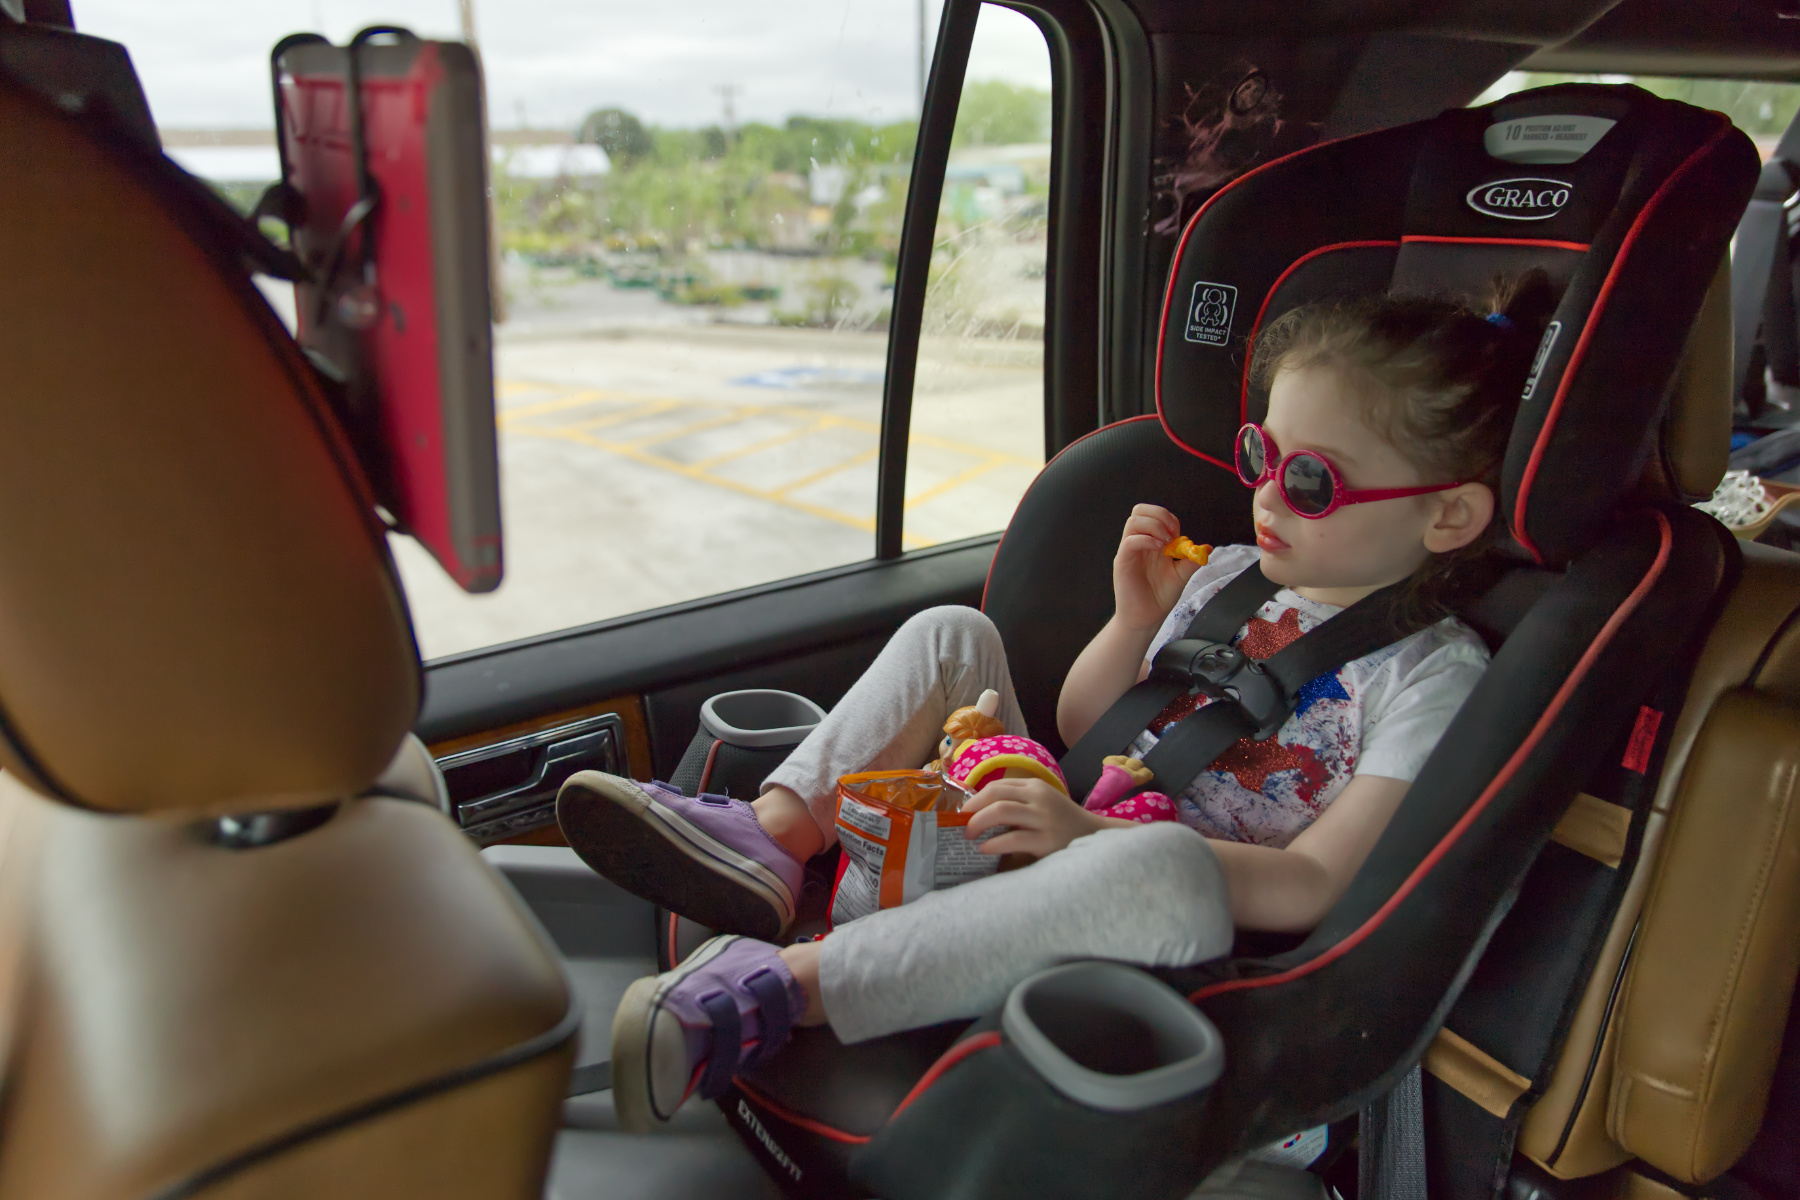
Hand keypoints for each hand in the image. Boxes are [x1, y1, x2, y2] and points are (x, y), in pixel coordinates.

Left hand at [961, 777, 1107, 858]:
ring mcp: (1044, 818)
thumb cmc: (1062, 824)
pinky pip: (1012, 839)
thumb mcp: (1042, 804)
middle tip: (962, 824)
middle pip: (995, 795)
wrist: (1094, 839)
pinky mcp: (1046, 841)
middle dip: (972, 809)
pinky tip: (984, 849)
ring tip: (969, 836)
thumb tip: (978, 812)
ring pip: (1000, 812)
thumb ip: (1018, 803)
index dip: (976, 798)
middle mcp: (1039, 798)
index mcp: (1035, 787)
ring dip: (977, 823)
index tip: (964, 812)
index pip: (998, 786)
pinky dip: (993, 844)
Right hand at [1113, 504, 1200, 631]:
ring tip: (1165, 543)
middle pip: (1140, 511)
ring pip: (1133, 521)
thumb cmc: (1160, 597)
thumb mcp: (1181, 575)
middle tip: (1172, 534)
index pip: (1154, 515)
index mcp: (1152, 542)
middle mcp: (1139, 543)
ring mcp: (1130, 551)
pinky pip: (1130, 541)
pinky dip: (1146, 539)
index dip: (1169, 519)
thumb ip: (1192, 560)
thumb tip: (1207, 548)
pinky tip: (1158, 549)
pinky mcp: (1123, 562)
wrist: (1147, 617)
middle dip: (1159, 515)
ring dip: (1153, 526)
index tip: (1179, 536)